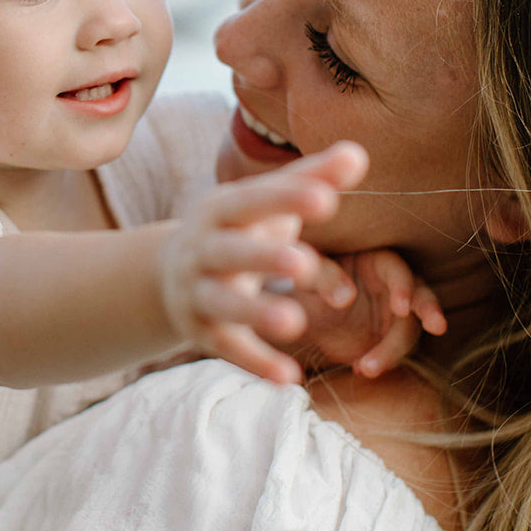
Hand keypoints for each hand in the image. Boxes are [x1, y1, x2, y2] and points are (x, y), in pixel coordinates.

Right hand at [158, 141, 368, 383]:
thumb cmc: (239, 229)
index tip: (327, 198)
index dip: (286, 199)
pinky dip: (256, 363)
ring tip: (295, 321)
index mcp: (221, 210)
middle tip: (303, 264)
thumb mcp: (266, 203)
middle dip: (262, 258)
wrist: (171, 273)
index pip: (252, 201)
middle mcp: (203, 249)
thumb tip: (358, 153)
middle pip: (229, 253)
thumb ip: (312, 179)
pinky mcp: (202, 332)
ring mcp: (198, 292)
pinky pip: (228, 348)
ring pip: (223, 305)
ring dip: (255, 313)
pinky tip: (290, 378)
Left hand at [291, 247, 446, 376]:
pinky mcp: (389, 336)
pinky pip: (397, 350)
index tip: (401, 307)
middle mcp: (389, 284)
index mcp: (371, 261)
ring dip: (395, 350)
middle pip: (419, 294)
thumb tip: (346, 296)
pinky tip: (362, 368)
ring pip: (410, 328)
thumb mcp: (305, 279)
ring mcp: (392, 312)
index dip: (403, 285)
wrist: (293, 316)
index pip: (396, 269)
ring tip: (367, 368)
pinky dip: (385, 361)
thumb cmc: (300, 285)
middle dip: (429, 309)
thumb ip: (324, 279)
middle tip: (437, 326)